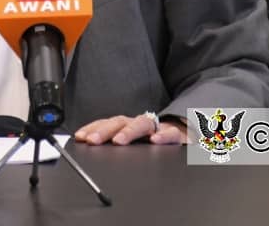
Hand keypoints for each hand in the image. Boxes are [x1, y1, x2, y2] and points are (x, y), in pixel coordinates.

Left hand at [73, 113, 188, 144]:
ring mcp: (159, 128)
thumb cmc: (155, 142)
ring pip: (143, 123)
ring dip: (130, 131)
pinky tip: (156, 140)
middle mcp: (140, 124)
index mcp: (128, 127)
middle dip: (104, 130)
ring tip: (119, 141)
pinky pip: (172, 133)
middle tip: (92, 141)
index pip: (107, 124)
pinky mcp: (178, 135)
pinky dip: (164, 136)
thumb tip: (89, 146)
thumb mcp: (134, 144)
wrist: (189, 136)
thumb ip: (114, 146)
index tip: (80, 137)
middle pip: (120, 122)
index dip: (92, 129)